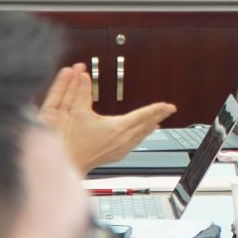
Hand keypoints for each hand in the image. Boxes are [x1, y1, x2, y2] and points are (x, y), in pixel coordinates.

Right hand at [39, 64, 175, 172]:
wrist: (68, 161)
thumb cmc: (72, 141)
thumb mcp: (78, 113)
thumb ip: (82, 93)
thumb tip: (82, 76)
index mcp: (117, 128)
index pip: (143, 115)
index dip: (157, 109)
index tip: (168, 105)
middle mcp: (123, 139)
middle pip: (147, 125)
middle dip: (159, 116)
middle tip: (169, 109)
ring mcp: (122, 148)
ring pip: (142, 135)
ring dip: (151, 125)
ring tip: (159, 120)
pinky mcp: (118, 154)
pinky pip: (136, 142)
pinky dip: (142, 135)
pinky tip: (143, 133)